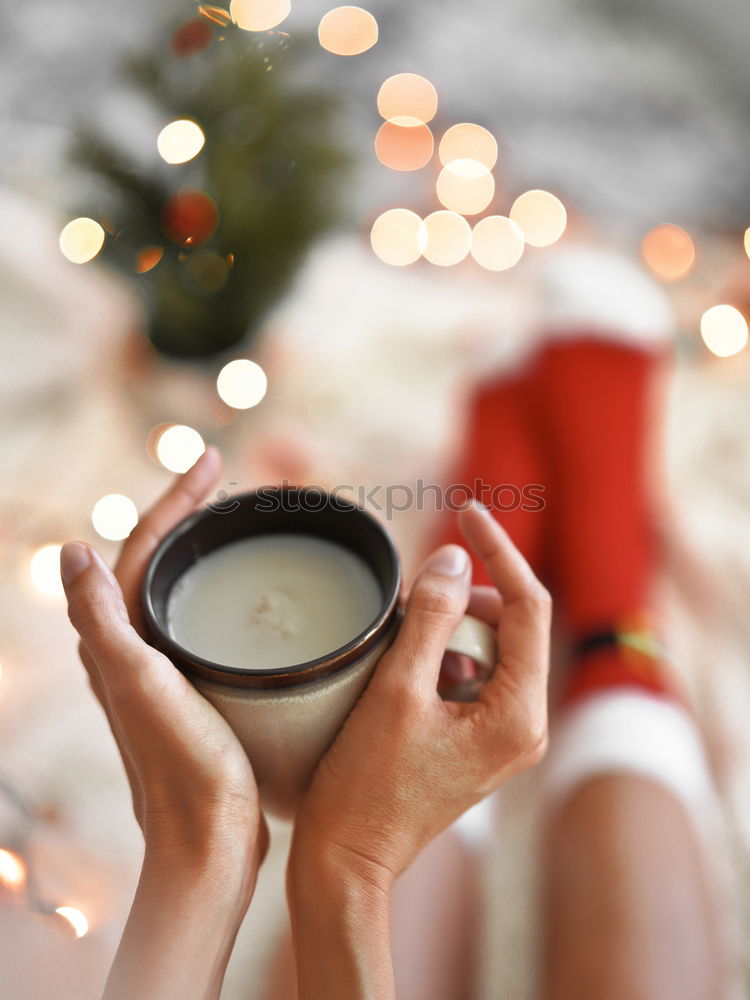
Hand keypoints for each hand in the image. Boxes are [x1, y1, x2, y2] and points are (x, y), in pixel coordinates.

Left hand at [61, 449, 265, 999]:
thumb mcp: (141, 685)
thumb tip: (72, 552)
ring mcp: (161, 671)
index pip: (142, 547)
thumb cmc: (182, 769)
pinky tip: (246, 600)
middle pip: (158, 560)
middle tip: (228, 483)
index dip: (176, 499)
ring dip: (200, 550)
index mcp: (118, 641)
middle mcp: (131, 651)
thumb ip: (102, 619)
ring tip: (235, 525)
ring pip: (178, 590)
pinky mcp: (192, 691)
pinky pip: (198, 623)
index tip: (214, 460)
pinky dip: (217, 593)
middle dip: (187, 514)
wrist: (208, 843)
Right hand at [287, 503, 550, 998]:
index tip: (466, 512)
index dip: (500, 551)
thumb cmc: (365, 785)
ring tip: (397, 649)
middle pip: (510, 624)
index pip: (529, 606)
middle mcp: (525, 724)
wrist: (347, 860)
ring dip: (445, 630)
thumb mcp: (396, 690)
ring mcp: (504, 734)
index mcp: (518, 714)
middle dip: (462, 601)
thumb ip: (429, 616)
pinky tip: (401, 677)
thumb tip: (454, 558)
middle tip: (405, 603)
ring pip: (487, 647)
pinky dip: (438, 658)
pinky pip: (470, 674)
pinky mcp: (480, 738)